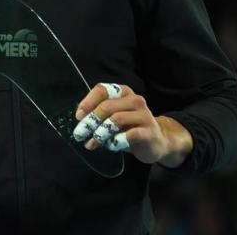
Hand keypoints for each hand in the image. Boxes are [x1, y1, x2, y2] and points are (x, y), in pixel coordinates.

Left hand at [73, 82, 191, 166]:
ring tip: (92, 144)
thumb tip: (79, 120)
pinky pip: (128, 135)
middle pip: (106, 106)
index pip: (102, 90)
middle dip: (90, 121)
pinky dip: (115, 142)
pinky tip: (111, 146)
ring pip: (116, 120)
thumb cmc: (129, 127)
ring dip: (100, 133)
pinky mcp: (149, 132)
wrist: (157, 142)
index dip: (87, 102)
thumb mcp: (112, 117)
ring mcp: (144, 115)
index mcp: (123, 92)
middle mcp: (135, 100)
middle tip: (80, 134)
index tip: (78, 116)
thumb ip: (98, 115)